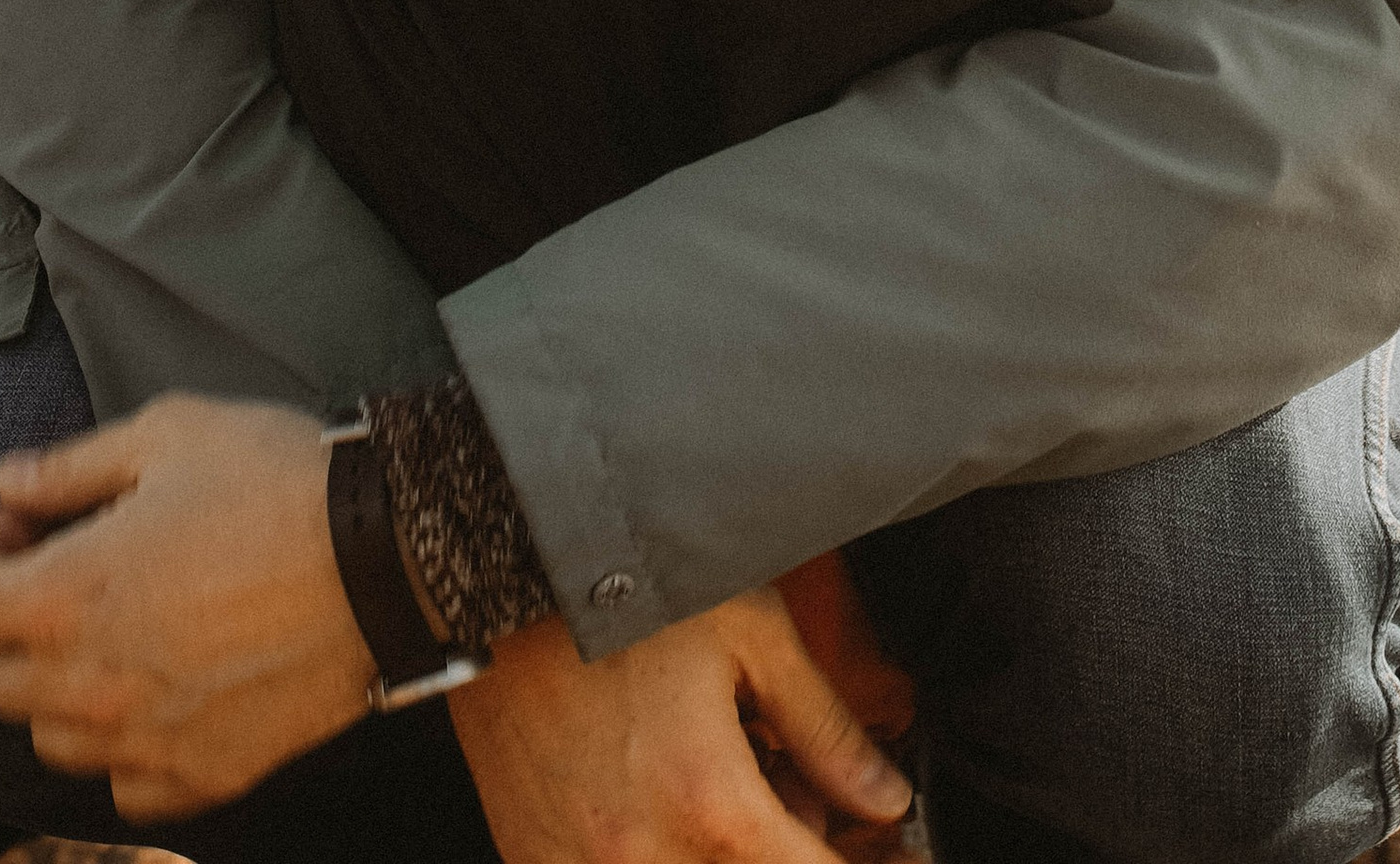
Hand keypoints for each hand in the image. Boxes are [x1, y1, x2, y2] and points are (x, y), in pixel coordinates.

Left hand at [0, 392, 375, 820]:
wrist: (388, 554)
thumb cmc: (275, 478)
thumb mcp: (170, 432)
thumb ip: (72, 465)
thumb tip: (10, 480)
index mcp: (63, 596)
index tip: (34, 526)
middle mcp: (88, 684)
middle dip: (18, 622)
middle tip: (80, 572)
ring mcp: (145, 741)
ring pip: (54, 741)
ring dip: (68, 690)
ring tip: (126, 632)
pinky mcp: (204, 775)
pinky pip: (128, 788)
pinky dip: (132, 748)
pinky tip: (170, 690)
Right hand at [449, 587, 915, 863]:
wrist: (501, 565)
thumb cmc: (630, 582)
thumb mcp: (751, 633)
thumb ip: (824, 729)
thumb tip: (884, 798)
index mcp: (709, 804)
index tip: (898, 857)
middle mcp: (642, 857)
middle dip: (798, 857)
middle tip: (812, 809)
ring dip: (729, 863)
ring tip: (739, 796)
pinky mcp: (530, 858)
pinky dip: (662, 858)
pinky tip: (672, 807)